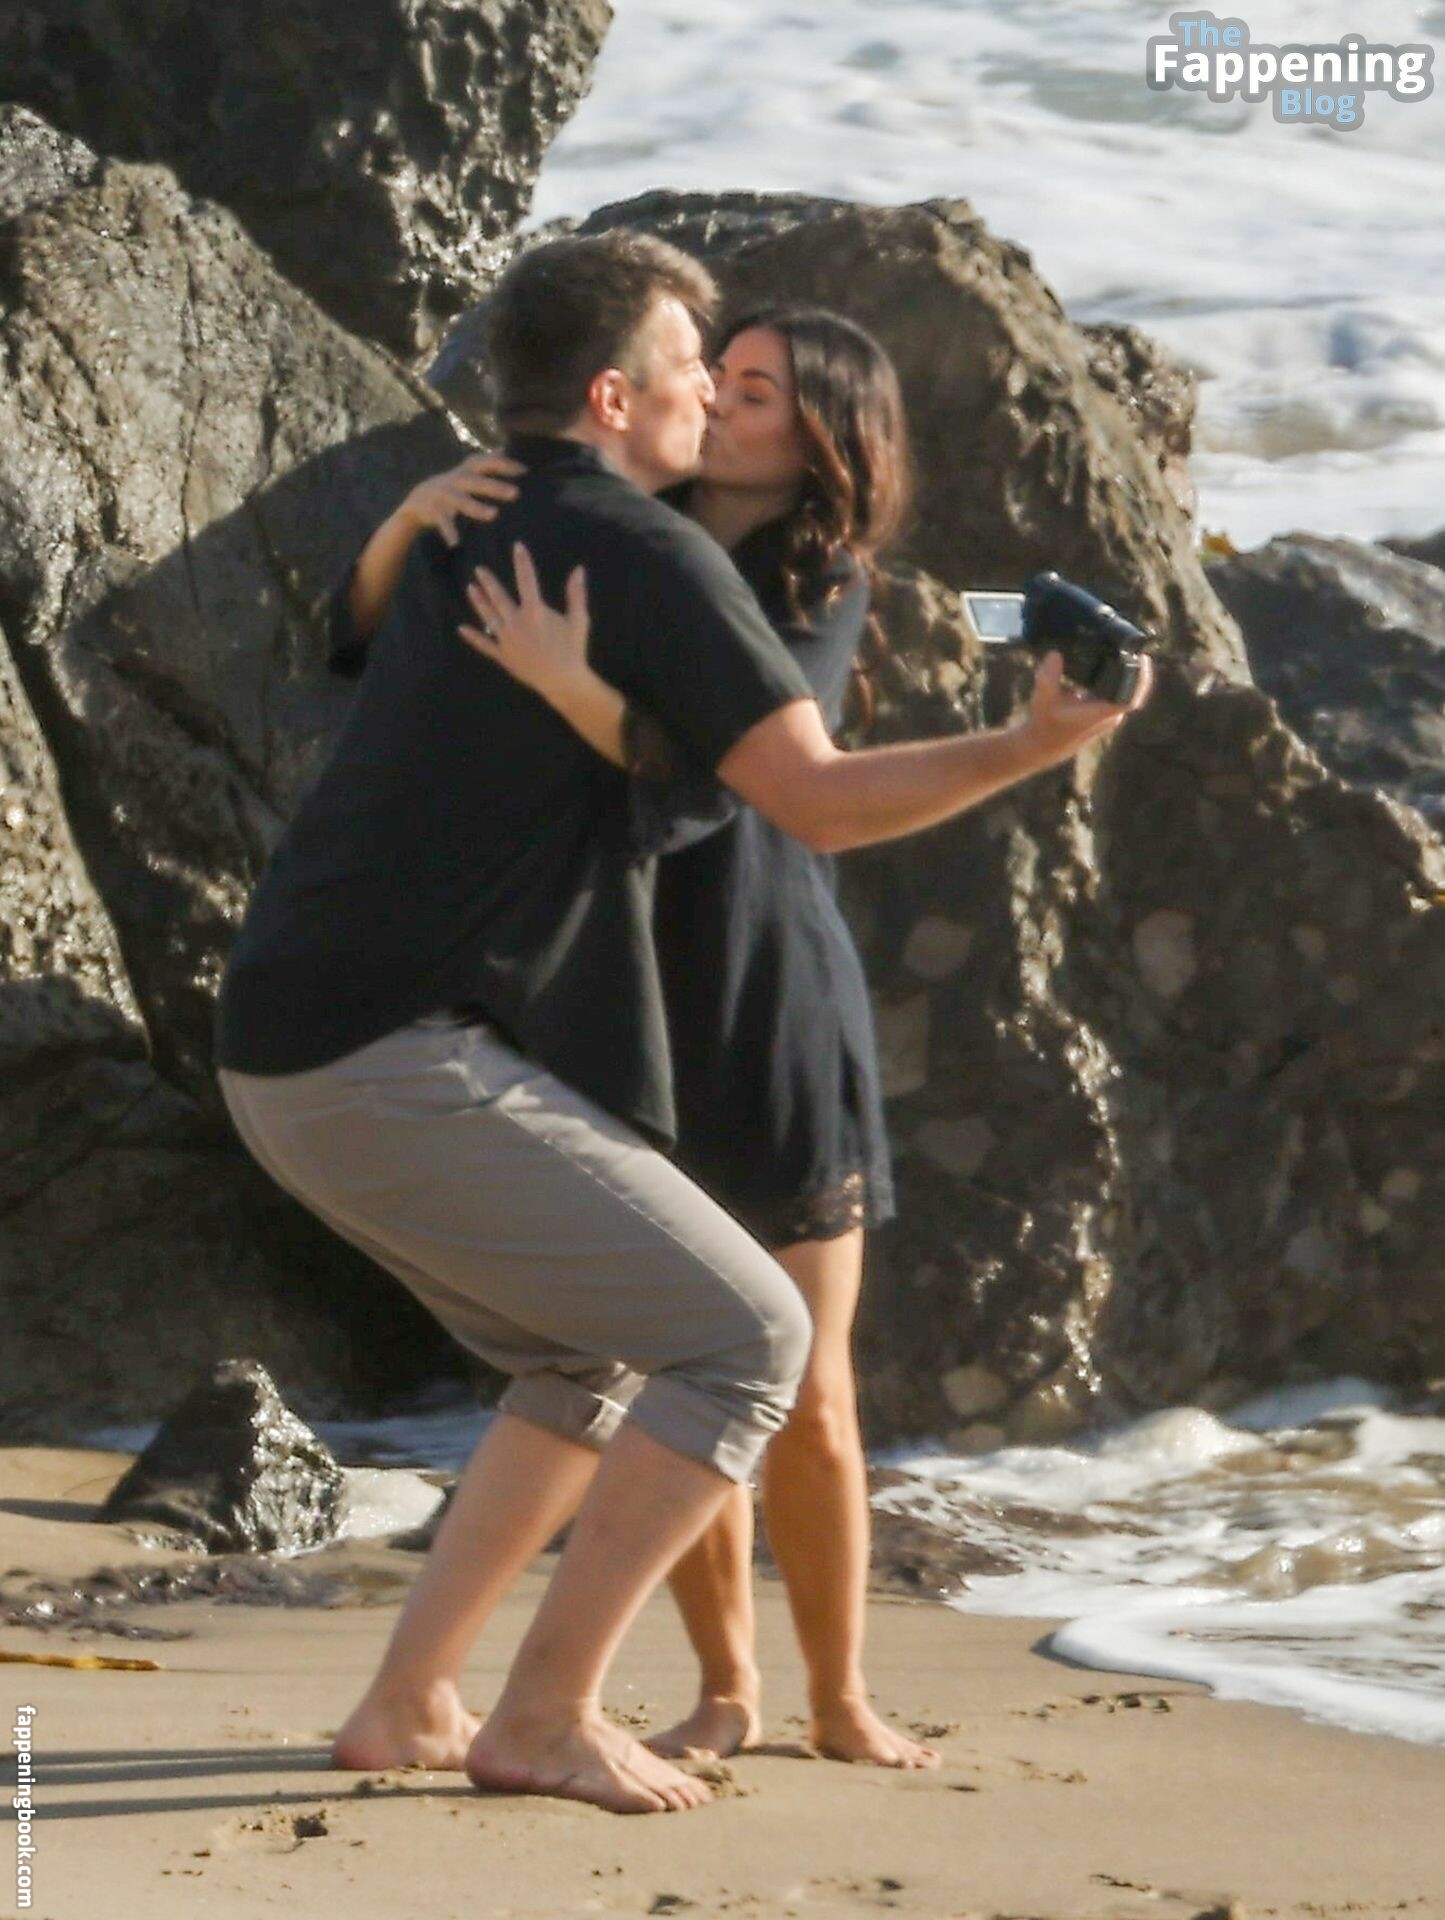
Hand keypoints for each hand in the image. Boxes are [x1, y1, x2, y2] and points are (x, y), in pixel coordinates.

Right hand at [397, 452, 524, 546]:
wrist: (417, 501)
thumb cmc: (451, 488)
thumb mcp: (466, 474)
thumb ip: (485, 463)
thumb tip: (504, 448)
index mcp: (466, 472)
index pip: (485, 463)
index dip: (503, 465)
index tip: (524, 471)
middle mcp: (455, 480)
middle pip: (476, 481)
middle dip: (495, 486)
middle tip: (516, 493)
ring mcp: (443, 495)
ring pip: (461, 500)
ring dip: (477, 507)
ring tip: (494, 515)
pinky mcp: (432, 510)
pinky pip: (442, 521)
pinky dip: (448, 532)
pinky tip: (456, 543)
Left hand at [460, 542, 590, 701]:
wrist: (563, 681)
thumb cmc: (573, 649)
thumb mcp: (579, 620)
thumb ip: (576, 594)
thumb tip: (579, 569)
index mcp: (534, 611)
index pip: (527, 580)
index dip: (522, 561)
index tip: (517, 546)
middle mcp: (516, 622)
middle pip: (499, 597)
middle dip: (488, 582)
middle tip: (479, 570)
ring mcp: (506, 639)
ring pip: (488, 617)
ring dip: (479, 602)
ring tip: (470, 588)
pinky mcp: (503, 655)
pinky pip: (484, 645)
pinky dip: (473, 637)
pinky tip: (461, 629)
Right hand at [1021, 649, 1153, 765]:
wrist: (1042, 746)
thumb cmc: (1044, 725)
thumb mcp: (1042, 700)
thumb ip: (1048, 678)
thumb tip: (1055, 654)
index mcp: (1100, 714)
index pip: (1130, 699)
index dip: (1141, 680)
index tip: (1142, 658)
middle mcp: (1109, 716)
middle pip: (1134, 692)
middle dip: (1138, 669)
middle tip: (1135, 646)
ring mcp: (1107, 716)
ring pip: (1127, 692)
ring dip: (1129, 674)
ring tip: (1126, 651)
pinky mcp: (1103, 713)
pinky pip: (1117, 693)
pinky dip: (1117, 679)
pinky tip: (1111, 663)